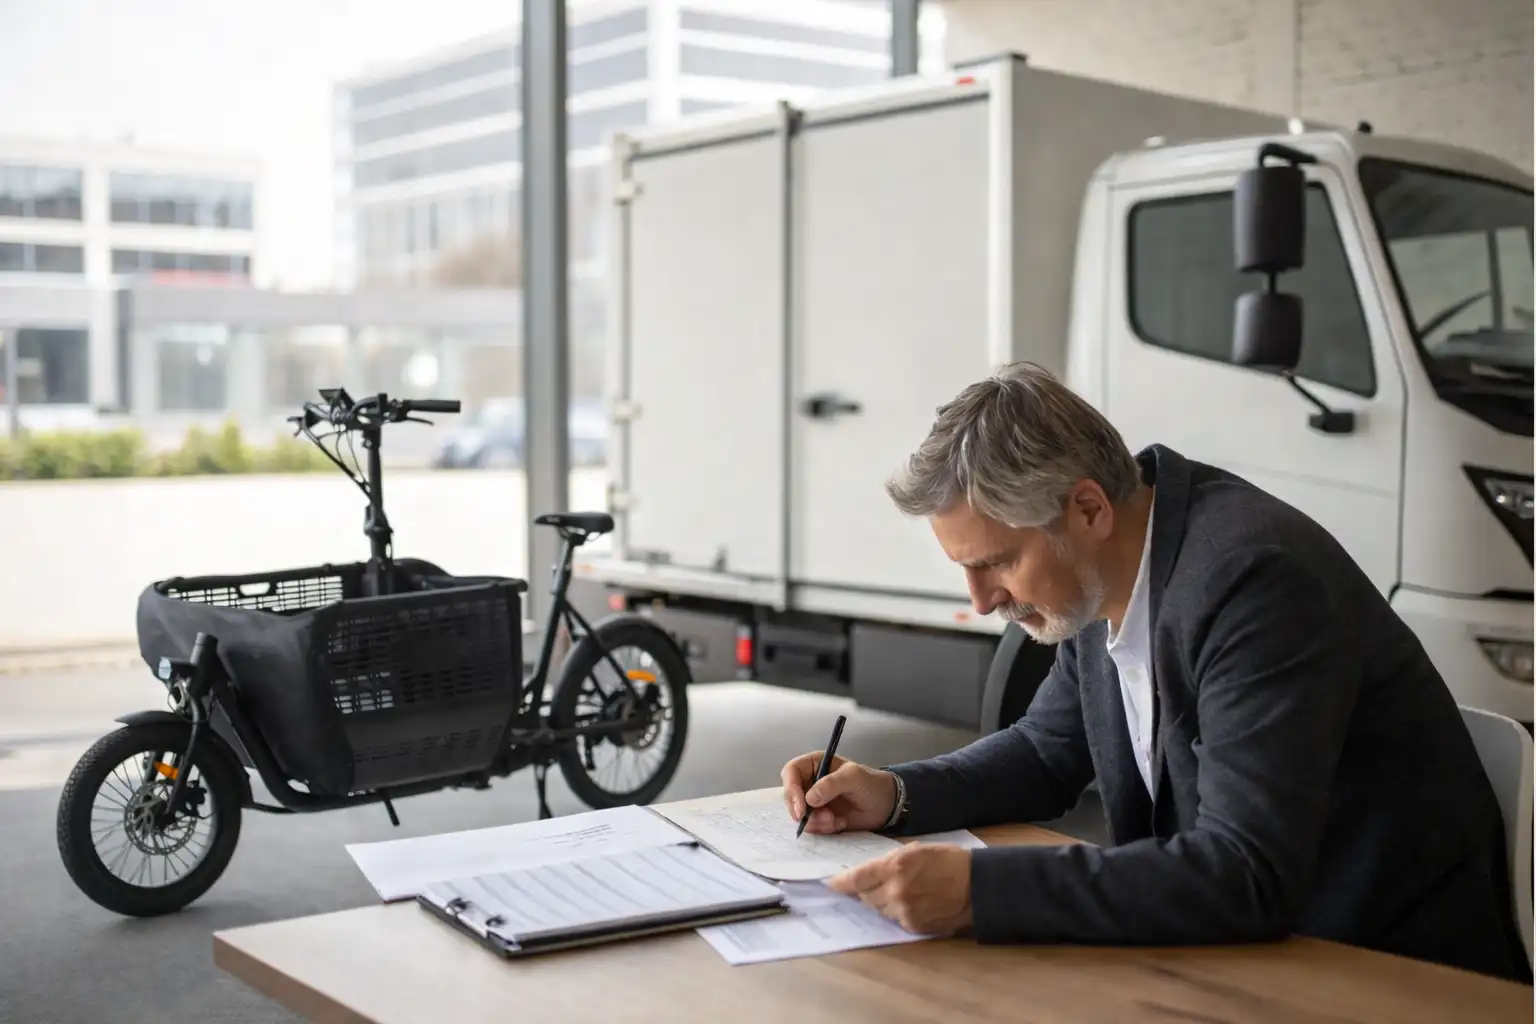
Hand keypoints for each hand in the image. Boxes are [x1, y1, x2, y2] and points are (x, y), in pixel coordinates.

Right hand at [780, 752, 896, 833]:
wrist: (886, 806)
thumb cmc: (871, 784)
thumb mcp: (854, 778)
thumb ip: (832, 783)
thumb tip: (809, 798)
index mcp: (815, 764)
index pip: (791, 772)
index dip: (791, 789)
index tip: (801, 807)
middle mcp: (810, 781)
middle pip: (791, 796)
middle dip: (805, 811)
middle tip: (825, 818)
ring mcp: (813, 801)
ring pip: (799, 814)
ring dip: (816, 822)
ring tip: (836, 821)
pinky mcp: (819, 817)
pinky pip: (811, 826)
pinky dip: (823, 828)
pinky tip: (839, 823)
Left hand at [826, 843, 972, 935]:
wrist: (976, 886)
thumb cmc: (948, 861)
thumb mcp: (915, 850)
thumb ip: (889, 862)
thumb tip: (868, 873)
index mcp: (894, 868)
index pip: (856, 879)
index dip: (840, 883)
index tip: (830, 884)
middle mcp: (895, 892)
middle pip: (865, 896)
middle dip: (865, 890)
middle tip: (873, 883)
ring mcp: (904, 912)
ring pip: (878, 909)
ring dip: (880, 901)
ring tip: (898, 890)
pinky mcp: (913, 926)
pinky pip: (894, 919)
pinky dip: (896, 911)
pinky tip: (911, 901)